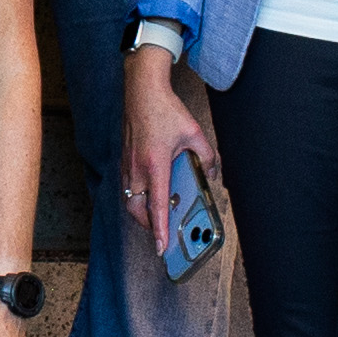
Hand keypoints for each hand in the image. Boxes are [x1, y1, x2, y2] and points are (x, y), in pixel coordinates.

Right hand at [118, 49, 217, 239]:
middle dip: (149, 225)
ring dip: (141, 212)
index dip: (160, 230)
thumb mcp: (194, 133)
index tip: (162, 247)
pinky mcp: (124, 157)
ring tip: (156, 215)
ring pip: (129, 199)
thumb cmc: (164, 109)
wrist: (142, 89)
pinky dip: (136, 196)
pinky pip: (127, 186)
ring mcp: (127, 163)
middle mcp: (137, 168)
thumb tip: (213, 173)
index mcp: (155, 165)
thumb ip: (207, 157)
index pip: (158, 206)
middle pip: (137, 209)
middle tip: (162, 232)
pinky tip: (149, 192)